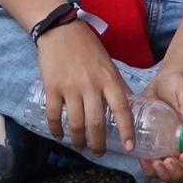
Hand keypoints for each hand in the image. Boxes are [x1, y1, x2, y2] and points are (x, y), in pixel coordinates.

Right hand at [36, 23, 136, 155]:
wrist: (60, 30)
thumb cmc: (88, 47)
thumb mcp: (109, 64)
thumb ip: (117, 85)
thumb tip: (130, 105)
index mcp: (108, 78)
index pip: (122, 108)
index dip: (126, 130)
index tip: (129, 146)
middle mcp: (91, 85)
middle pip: (96, 122)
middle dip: (98, 143)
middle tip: (99, 152)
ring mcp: (70, 87)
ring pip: (76, 123)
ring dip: (79, 140)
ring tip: (81, 145)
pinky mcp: (52, 87)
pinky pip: (55, 115)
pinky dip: (57, 129)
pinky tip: (59, 135)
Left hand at [138, 70, 182, 182]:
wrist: (160, 85)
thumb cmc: (177, 86)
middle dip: (178, 173)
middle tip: (165, 162)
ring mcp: (173, 151)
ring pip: (173, 175)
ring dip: (164, 175)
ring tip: (153, 163)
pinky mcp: (158, 151)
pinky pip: (156, 168)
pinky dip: (150, 170)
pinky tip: (143, 160)